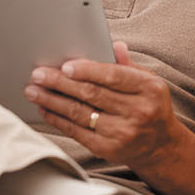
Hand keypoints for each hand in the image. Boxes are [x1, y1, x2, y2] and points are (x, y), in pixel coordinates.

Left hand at [24, 41, 183, 170]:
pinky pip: (76, 131)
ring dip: (52, 100)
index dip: (87, 70)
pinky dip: (58, 119)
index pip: (114, 76)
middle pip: (92, 94)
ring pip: (79, 113)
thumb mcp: (149, 83)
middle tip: (39, 74)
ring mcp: (122, 133)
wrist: (161, 146)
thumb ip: (128, 66)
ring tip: (34, 91)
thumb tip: (114, 45)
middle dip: (61, 83)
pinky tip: (46, 109)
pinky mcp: (107, 149)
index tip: (65, 66)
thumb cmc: (151, 107)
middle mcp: (138, 112)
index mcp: (150, 90)